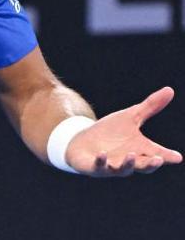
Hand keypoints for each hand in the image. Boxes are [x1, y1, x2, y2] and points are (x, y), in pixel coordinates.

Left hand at [65, 87, 182, 176]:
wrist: (83, 142)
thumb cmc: (110, 132)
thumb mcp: (130, 116)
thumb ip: (150, 107)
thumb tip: (170, 90)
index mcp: (140, 150)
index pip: (157, 154)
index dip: (167, 156)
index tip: (177, 157)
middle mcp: (129, 160)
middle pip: (143, 165)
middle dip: (150, 164)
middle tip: (158, 160)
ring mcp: (112, 166)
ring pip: (123, 169)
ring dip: (128, 163)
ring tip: (131, 155)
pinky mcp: (95, 166)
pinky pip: (99, 166)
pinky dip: (101, 160)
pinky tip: (102, 153)